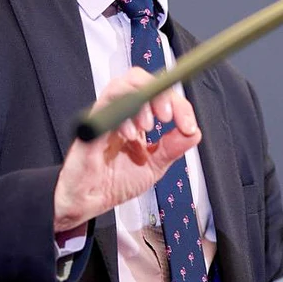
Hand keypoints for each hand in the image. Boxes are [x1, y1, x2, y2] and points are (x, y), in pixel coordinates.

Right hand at [53, 67, 200, 230]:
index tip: (188, 125)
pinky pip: (103, 107)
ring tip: (148, 126)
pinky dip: (121, 116)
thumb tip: (194, 133)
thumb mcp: (154, 166)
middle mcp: (120, 112)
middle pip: (139, 79)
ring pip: (121, 85)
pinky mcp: (90, 128)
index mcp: (136, 117)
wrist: (88, 202)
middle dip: (160, 93)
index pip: (159, 94)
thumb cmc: (113, 182)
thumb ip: (173, 148)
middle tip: (168, 116)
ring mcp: (104, 117)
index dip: (179, 105)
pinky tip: (130, 136)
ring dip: (140, 100)